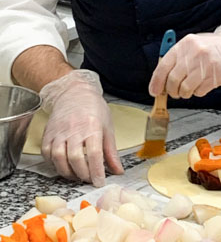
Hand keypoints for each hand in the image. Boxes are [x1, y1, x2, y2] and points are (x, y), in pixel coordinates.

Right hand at [40, 70, 123, 186]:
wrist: (74, 93)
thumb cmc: (93, 108)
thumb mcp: (107, 127)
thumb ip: (111, 151)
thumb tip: (118, 171)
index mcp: (92, 126)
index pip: (94, 153)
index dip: (96, 171)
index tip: (99, 182)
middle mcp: (74, 129)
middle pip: (75, 158)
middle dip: (82, 174)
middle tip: (89, 179)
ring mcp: (59, 131)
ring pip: (59, 158)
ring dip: (68, 172)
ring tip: (77, 175)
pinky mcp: (48, 134)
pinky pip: (47, 155)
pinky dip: (55, 165)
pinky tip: (64, 166)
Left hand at [149, 23, 220, 98]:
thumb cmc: (214, 48)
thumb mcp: (193, 45)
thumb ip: (177, 59)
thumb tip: (161, 79)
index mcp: (185, 44)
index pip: (163, 66)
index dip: (156, 82)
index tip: (154, 91)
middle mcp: (194, 53)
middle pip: (173, 80)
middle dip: (171, 90)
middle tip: (174, 92)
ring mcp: (205, 65)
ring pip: (184, 89)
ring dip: (184, 93)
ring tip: (190, 88)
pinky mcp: (215, 77)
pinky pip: (198, 92)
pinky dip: (198, 92)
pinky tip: (203, 84)